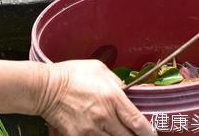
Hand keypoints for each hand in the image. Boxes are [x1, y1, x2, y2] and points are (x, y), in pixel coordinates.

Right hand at [39, 60, 154, 135]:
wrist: (46, 88)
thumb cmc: (71, 75)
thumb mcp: (99, 69)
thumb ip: (116, 82)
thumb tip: (125, 91)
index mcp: (113, 98)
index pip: (137, 121)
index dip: (148, 132)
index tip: (152, 134)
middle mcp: (105, 116)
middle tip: (136, 135)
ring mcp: (91, 129)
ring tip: (117, 133)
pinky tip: (102, 134)